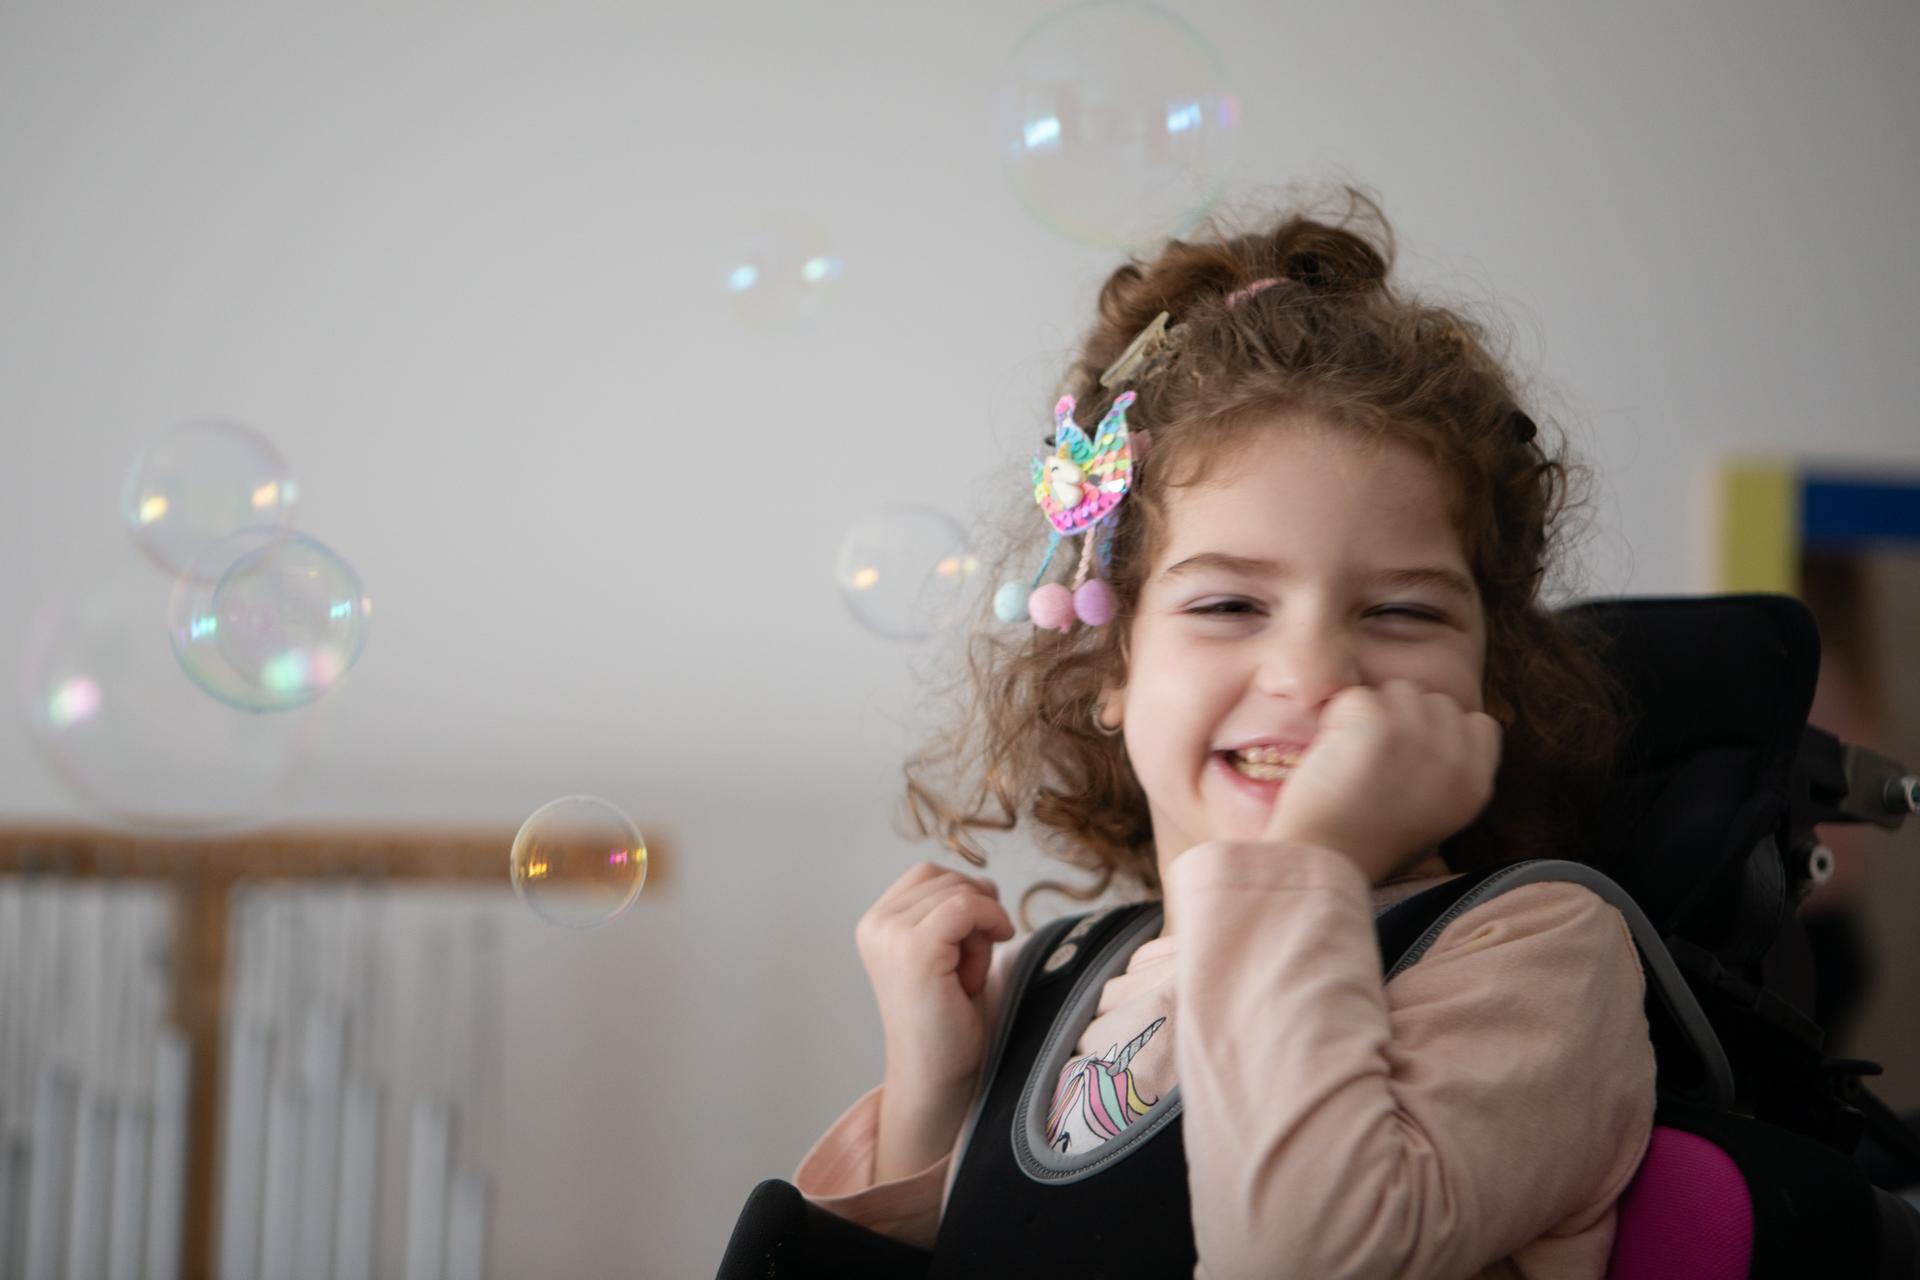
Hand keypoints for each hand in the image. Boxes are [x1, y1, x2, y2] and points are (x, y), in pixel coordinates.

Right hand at [855, 862, 1015, 1093]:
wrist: (937, 1078)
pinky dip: (989, 923)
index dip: (964, 899)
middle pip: (946, 878)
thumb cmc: (948, 1022)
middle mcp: (875, 925)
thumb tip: (985, 883)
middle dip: (974, 914)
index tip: (970, 946)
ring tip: (967, 976)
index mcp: (876, 923)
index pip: (930, 874)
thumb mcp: (947, 952)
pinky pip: (966, 905)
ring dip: (981, 928)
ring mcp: (890, 935)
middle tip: (967, 969)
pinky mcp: (913, 949)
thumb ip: (953, 912)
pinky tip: (986, 961)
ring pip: (960, 892)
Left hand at [1261, 679, 1502, 883]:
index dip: (1441, 728)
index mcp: (1475, 787)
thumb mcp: (1432, 819)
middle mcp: (1456, 761)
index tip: (1409, 749)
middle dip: (1403, 717)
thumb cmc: (1366, 845)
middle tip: (1372, 756)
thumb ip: (1445, 775)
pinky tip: (1331, 751)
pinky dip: (1337, 716)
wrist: (1325, 860)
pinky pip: (1357, 696)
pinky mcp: (1379, 724)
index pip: (1480, 725)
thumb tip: (1432, 736)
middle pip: (1437, 702)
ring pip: (1398, 690)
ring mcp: (1419, 738)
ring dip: (1370, 712)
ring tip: (1350, 754)